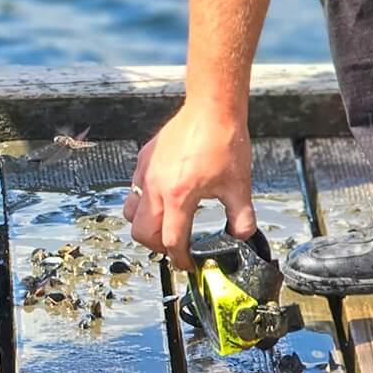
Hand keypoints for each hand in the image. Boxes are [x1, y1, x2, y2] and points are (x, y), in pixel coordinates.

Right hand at [125, 101, 256, 270]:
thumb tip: (242, 236)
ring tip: (164, 225)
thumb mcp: (240, 186)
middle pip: (142, 233)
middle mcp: (156, 187)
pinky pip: (134, 189)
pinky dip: (144, 201)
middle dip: (158, 247)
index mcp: (179, 196)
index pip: (172, 241)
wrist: (211, 109)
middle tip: (175, 247)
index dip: (180, 259)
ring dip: (145, 225)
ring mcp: (145, 173)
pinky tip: (164, 197)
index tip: (188, 263)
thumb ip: (241, 218)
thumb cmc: (224, 141)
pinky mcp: (144, 160)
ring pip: (130, 213)